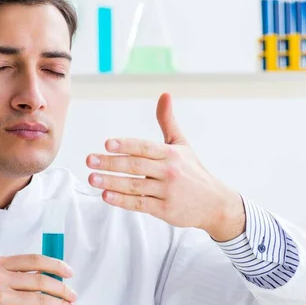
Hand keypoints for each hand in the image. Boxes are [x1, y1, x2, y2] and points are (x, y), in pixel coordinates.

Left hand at [86, 93, 245, 240]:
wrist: (215, 204)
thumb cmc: (194, 172)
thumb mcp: (182, 144)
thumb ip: (168, 121)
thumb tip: (164, 94)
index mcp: (171, 154)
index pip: (145, 147)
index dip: (126, 145)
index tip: (107, 143)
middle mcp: (169, 171)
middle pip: (136, 166)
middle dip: (111, 163)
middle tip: (90, 160)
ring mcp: (167, 191)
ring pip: (134, 186)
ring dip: (111, 182)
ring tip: (92, 178)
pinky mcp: (165, 209)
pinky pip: (139, 204)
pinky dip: (122, 201)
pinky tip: (106, 196)